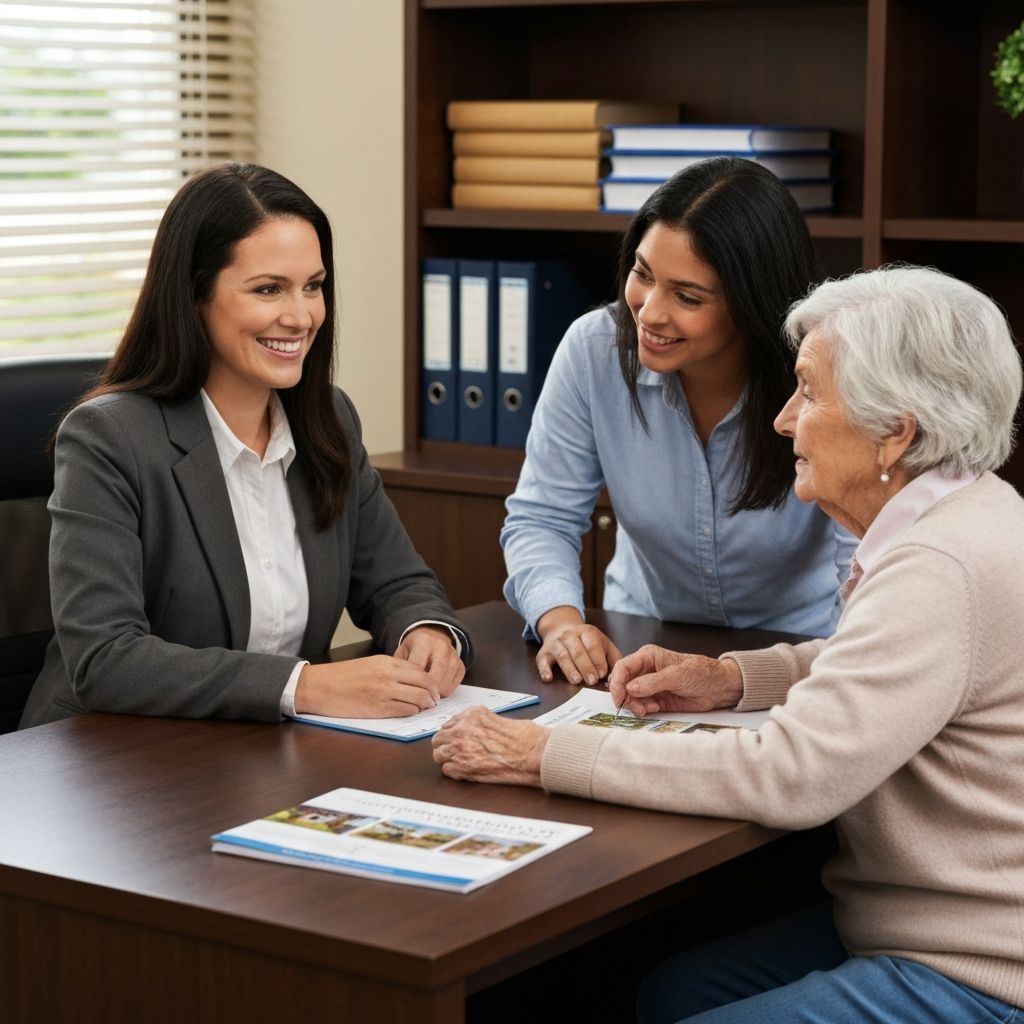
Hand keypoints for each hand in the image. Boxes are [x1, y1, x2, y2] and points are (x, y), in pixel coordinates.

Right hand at [294, 656, 442, 717]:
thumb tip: (412, 678)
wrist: (319, 687)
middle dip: (433, 693)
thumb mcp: (370, 664)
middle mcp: (388, 675)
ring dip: (425, 704)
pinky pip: (405, 711)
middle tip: (435, 699)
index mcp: (386, 662)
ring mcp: (384, 692)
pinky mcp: (378, 709)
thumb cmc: (342, 676)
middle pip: (424, 683)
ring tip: (425, 706)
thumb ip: (391, 669)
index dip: (430, 680)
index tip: (433, 687)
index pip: (420, 670)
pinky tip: (410, 711)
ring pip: (418, 699)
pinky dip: (412, 712)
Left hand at [394, 624, 464, 696]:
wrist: (434, 636)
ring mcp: (453, 657)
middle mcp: (441, 647)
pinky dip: (442, 693)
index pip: (418, 667)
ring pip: (444, 684)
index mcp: (423, 641)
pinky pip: (452, 687)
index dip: (411, 683)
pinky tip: (434, 690)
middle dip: (424, 692)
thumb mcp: (402, 652)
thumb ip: (401, 669)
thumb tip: (401, 690)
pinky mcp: (461, 666)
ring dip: (433, 694)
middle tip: (416, 700)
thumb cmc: (414, 648)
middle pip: (434, 677)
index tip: (405, 693)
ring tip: (424, 695)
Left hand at [432, 706, 548, 786]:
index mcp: (471, 715)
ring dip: (448, 759)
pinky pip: (447, 770)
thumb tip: (471, 732)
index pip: (448, 724)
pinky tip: (467, 771)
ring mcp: (459, 748)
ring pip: (439, 755)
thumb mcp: (498, 720)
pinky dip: (455, 772)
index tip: (456, 740)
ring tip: (462, 763)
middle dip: (446, 746)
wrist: (531, 754)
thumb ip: (479, 724)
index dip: (452, 735)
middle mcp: (462, 729)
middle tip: (456, 753)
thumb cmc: (523, 738)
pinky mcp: (461, 767)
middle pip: (438, 739)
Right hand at [535, 606, 622, 685]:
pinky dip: (544, 670)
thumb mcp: (603, 643)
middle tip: (592, 680)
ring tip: (576, 680)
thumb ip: (613, 657)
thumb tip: (618, 677)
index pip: (593, 645)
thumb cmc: (586, 641)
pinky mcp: (544, 653)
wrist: (561, 626)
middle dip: (585, 666)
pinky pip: (542, 660)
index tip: (602, 673)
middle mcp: (569, 635)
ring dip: (569, 668)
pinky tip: (548, 678)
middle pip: (577, 651)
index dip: (598, 659)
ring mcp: (555, 643)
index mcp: (587, 632)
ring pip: (562, 655)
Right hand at [607, 646, 742, 716]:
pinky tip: (654, 708)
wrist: (719, 688)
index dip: (617, 683)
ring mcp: (650, 686)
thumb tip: (629, 688)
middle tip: (637, 708)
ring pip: (630, 697)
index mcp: (647, 657)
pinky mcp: (656, 699)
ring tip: (649, 708)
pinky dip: (643, 710)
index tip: (619, 698)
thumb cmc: (701, 673)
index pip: (622, 667)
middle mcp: (645, 670)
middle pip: (623, 683)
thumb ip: (651, 682)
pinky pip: (641, 705)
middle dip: (626, 697)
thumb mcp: (676, 675)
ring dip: (635, 705)